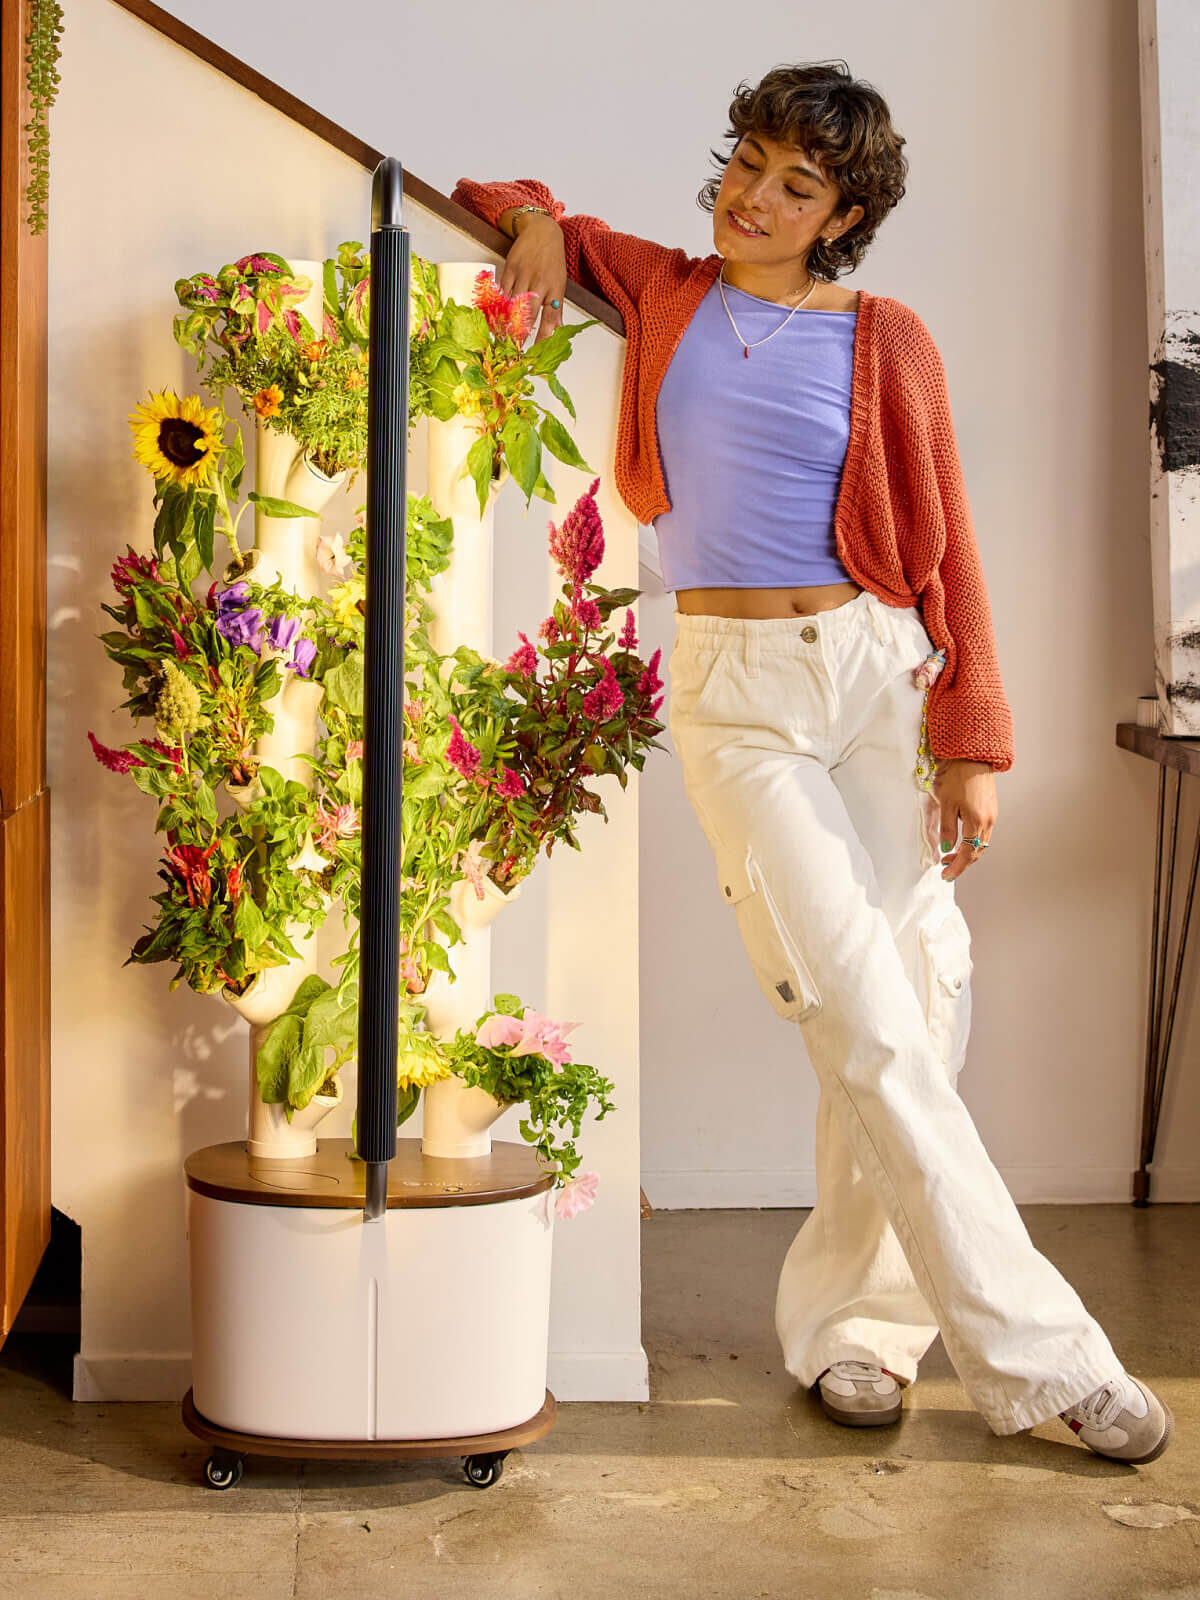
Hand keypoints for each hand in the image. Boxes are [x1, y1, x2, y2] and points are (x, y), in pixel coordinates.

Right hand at [498, 213, 567, 346]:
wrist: (542, 231)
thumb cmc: (552, 260)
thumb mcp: (559, 283)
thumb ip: (556, 308)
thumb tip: (557, 331)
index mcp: (554, 288)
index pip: (550, 318)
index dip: (543, 337)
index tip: (536, 352)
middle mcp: (540, 282)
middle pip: (528, 313)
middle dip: (520, 333)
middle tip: (513, 349)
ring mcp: (523, 275)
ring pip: (512, 304)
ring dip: (506, 322)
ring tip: (501, 338)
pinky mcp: (510, 268)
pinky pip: (502, 291)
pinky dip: (498, 305)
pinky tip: (494, 317)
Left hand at [933, 758, 996, 880]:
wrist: (973, 758)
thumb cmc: (958, 777)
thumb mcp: (946, 804)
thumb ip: (947, 828)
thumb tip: (947, 848)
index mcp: (977, 822)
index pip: (967, 853)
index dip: (956, 867)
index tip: (945, 874)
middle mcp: (988, 822)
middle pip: (976, 852)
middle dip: (961, 863)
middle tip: (946, 869)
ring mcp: (992, 816)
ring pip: (981, 844)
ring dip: (967, 853)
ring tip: (950, 857)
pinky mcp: (991, 810)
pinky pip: (983, 834)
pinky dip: (972, 843)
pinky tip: (962, 841)